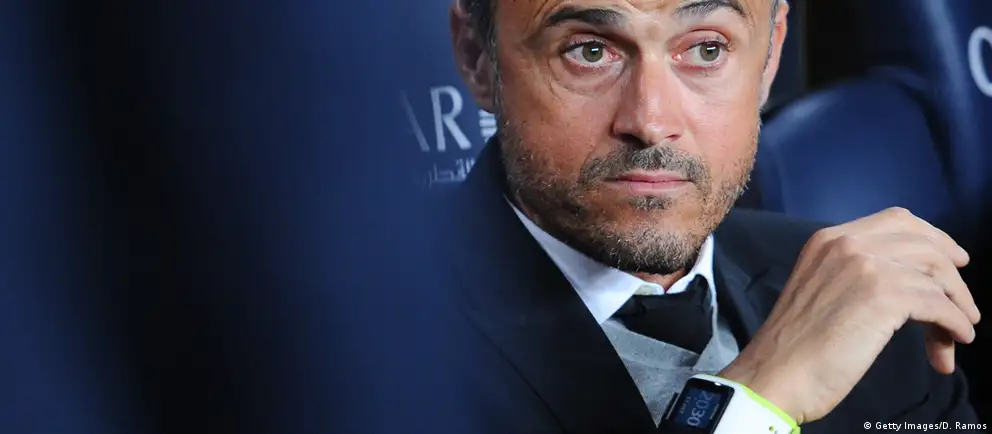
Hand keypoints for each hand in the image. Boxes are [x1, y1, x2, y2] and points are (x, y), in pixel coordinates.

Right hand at [717, 207, 980, 424]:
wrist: (775, 373)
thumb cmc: (794, 346)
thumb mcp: (819, 290)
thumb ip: (853, 274)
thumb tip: (910, 281)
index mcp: (827, 239)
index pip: (896, 220)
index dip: (933, 238)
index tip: (953, 261)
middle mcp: (847, 243)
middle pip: (924, 241)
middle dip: (952, 274)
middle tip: (964, 303)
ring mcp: (864, 266)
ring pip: (936, 272)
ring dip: (957, 303)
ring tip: (959, 331)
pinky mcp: (882, 295)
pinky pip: (938, 304)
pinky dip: (954, 324)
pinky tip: (953, 342)